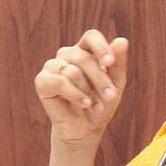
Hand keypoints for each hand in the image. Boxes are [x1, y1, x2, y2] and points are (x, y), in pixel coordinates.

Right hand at [34, 29, 128, 145]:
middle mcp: (67, 55)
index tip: (110, 63)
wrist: (86, 128)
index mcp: (85, 51)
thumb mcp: (115, 83)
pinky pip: (59, 82)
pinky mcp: (42, 81)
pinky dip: (75, 95)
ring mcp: (52, 66)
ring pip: (73, 72)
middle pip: (84, 58)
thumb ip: (118, 63)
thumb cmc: (101, 103)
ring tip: (96, 106)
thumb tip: (122, 40)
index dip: (101, 47)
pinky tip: (85, 104)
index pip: (91, 37)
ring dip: (89, 92)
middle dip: (100, 79)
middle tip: (111, 96)